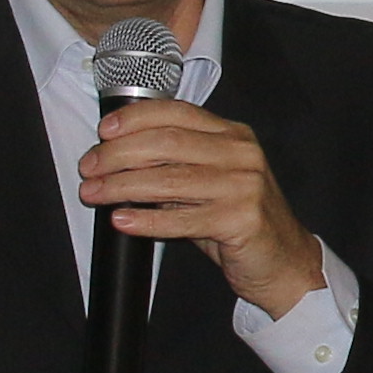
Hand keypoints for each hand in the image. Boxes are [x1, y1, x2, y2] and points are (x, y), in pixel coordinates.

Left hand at [82, 100, 320, 316]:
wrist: (282, 260)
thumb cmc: (237, 219)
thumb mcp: (209, 180)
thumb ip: (175, 163)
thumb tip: (116, 156)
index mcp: (232, 135)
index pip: (177, 113)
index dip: (135, 118)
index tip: (104, 131)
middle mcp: (241, 154)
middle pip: (167, 143)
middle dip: (118, 154)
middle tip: (89, 168)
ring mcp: (244, 186)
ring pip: (170, 179)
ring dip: (122, 186)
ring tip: (94, 194)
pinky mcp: (242, 220)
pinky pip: (182, 220)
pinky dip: (146, 220)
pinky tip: (122, 219)